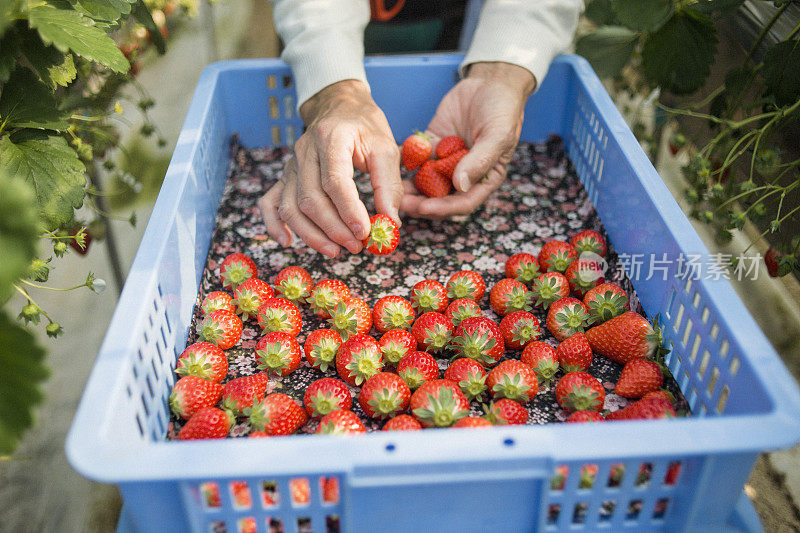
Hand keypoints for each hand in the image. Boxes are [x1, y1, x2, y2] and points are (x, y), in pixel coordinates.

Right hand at [259, 80, 402, 257]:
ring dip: (311, 234)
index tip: (365, 232)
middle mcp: (305, 151)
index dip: (349, 211)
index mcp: (332, 138)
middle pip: (311, 199)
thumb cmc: (365, 127)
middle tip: (357, 247)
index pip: (335, 181)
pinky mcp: (285, 175)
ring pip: (290, 206)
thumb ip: (389, 186)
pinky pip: (270, 202)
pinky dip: (275, 224)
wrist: (339, 105)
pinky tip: (288, 242)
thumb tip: (390, 224)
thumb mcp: (386, 148)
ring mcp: (291, 164)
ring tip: (335, 251)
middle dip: (334, 229)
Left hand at [401, 62, 535, 218]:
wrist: (491, 82)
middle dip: (419, 202)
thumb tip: (461, 185)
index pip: (463, 202)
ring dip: (409, 187)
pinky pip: (416, 156)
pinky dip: (404, 161)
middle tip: (400, 203)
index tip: (423, 208)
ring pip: (424, 181)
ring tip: (390, 188)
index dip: (443, 208)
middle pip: (439, 197)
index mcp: (484, 178)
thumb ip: (480, 161)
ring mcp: (446, 160)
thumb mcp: (498, 135)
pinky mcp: (432, 144)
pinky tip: (389, 163)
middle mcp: (463, 174)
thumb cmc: (503, 110)